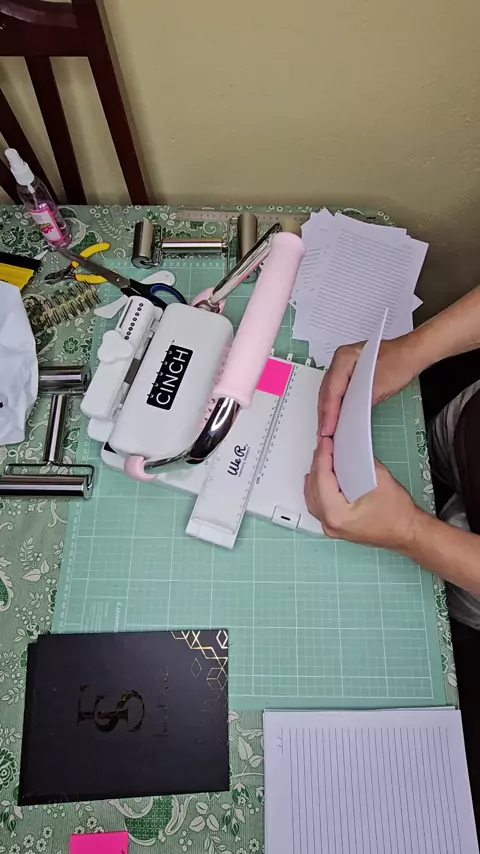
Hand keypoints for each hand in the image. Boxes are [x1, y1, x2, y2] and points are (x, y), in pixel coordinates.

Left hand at [305, 437, 420, 550]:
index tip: (325, 443)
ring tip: (323, 457)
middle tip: (324, 446)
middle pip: (314, 486)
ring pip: (312, 496)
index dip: (323, 456)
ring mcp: (331, 527)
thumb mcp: (379, 479)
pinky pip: (317, 505)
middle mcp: (330, 523)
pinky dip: (317, 489)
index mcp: (337, 514)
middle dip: (319, 463)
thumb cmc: (398, 515)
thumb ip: (358, 462)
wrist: (408, 532)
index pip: (321, 478)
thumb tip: (346, 450)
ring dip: (316, 475)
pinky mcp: (335, 526)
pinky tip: (318, 479)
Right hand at [318, 334, 420, 436]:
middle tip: (324, 436)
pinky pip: (337, 392)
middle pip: (327, 391)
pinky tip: (336, 419)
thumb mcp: (381, 385)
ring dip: (328, 412)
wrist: (412, 353)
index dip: (329, 412)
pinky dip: (336, 406)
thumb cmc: (400, 363)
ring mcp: (343, 367)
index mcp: (344, 358)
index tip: (327, 430)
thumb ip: (362, 401)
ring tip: (327, 432)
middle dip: (325, 414)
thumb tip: (348, 418)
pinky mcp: (349, 375)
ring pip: (330, 393)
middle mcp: (340, 361)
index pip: (332, 389)